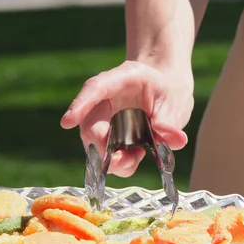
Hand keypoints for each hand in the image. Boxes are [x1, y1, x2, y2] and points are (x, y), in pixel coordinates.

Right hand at [60, 60, 193, 176]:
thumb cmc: (167, 91)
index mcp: (121, 79)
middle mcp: (104, 99)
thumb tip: (176, 140)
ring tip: (137, 156)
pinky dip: (119, 164)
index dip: (80, 104)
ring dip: (112, 160)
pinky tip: (135, 155)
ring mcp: (102, 119)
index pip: (95, 88)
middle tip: (126, 160)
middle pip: (90, 124)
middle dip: (102, 147)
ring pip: (93, 144)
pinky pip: (104, 156)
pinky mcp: (106, 137)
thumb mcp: (175, 100)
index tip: (68, 122)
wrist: (165, 92)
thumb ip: (171, 121)